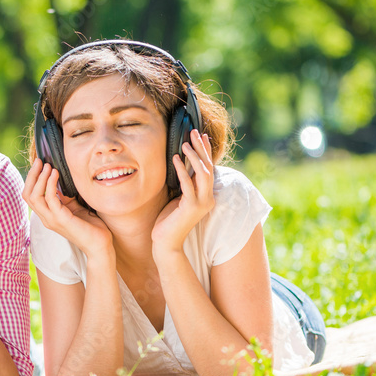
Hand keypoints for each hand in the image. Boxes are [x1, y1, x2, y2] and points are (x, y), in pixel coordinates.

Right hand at [22, 158, 113, 257]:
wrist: (100, 244)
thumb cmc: (90, 226)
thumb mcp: (74, 206)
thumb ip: (65, 196)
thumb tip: (60, 179)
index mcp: (47, 215)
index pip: (29, 196)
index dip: (31, 179)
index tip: (39, 164)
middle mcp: (46, 218)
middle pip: (27, 195)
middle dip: (32, 175)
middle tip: (39, 161)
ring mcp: (52, 220)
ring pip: (34, 197)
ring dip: (40, 178)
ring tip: (48, 166)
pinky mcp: (61, 219)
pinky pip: (50, 198)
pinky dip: (50, 184)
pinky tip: (56, 174)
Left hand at [152, 130, 214, 257]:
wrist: (166, 243)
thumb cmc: (169, 220)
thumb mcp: (178, 197)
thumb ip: (185, 183)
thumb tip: (182, 163)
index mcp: (206, 195)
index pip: (209, 168)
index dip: (206, 150)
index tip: (201, 135)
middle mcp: (208, 198)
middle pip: (208, 167)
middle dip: (202, 148)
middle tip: (194, 132)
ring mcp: (201, 204)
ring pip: (203, 175)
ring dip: (194, 157)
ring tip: (184, 144)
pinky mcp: (191, 208)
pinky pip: (187, 185)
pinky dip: (181, 171)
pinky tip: (174, 160)